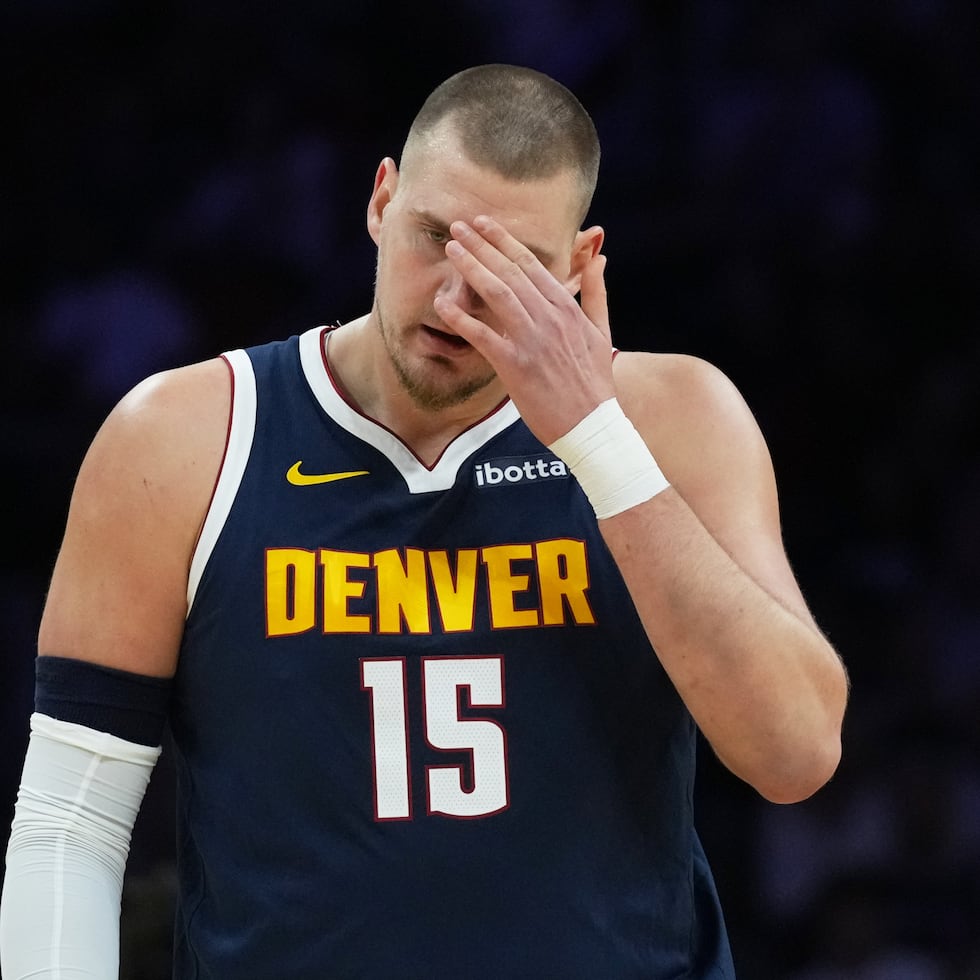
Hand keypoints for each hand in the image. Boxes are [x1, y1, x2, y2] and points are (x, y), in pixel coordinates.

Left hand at [434, 215, 613, 445]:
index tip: (483, 223)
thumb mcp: (601, 332)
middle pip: (510, 272)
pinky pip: (483, 337)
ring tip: (451, 250)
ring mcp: (532, 342)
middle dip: (482, 245)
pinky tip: (443, 304)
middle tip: (458, 225)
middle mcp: (549, 319)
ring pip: (498, 295)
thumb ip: (595, 293)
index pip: (531, 265)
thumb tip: (599, 257)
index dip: (504, 241)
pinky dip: (462, 318)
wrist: (592, 426)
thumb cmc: (595, 384)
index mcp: (566, 309)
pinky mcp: (515, 367)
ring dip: (472, 268)